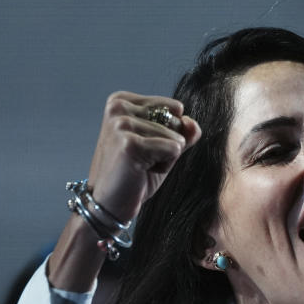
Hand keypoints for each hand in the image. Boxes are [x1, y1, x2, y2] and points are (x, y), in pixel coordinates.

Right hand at [87, 92, 200, 221]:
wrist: (111, 203)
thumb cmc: (135, 174)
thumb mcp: (164, 147)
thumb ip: (183, 132)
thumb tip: (193, 124)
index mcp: (122, 100)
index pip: (174, 109)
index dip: (167, 134)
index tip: (143, 147)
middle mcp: (119, 107)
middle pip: (176, 122)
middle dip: (167, 146)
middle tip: (141, 159)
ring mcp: (122, 123)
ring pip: (176, 138)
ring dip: (164, 159)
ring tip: (140, 166)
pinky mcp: (129, 143)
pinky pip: (173, 150)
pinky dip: (164, 166)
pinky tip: (141, 171)